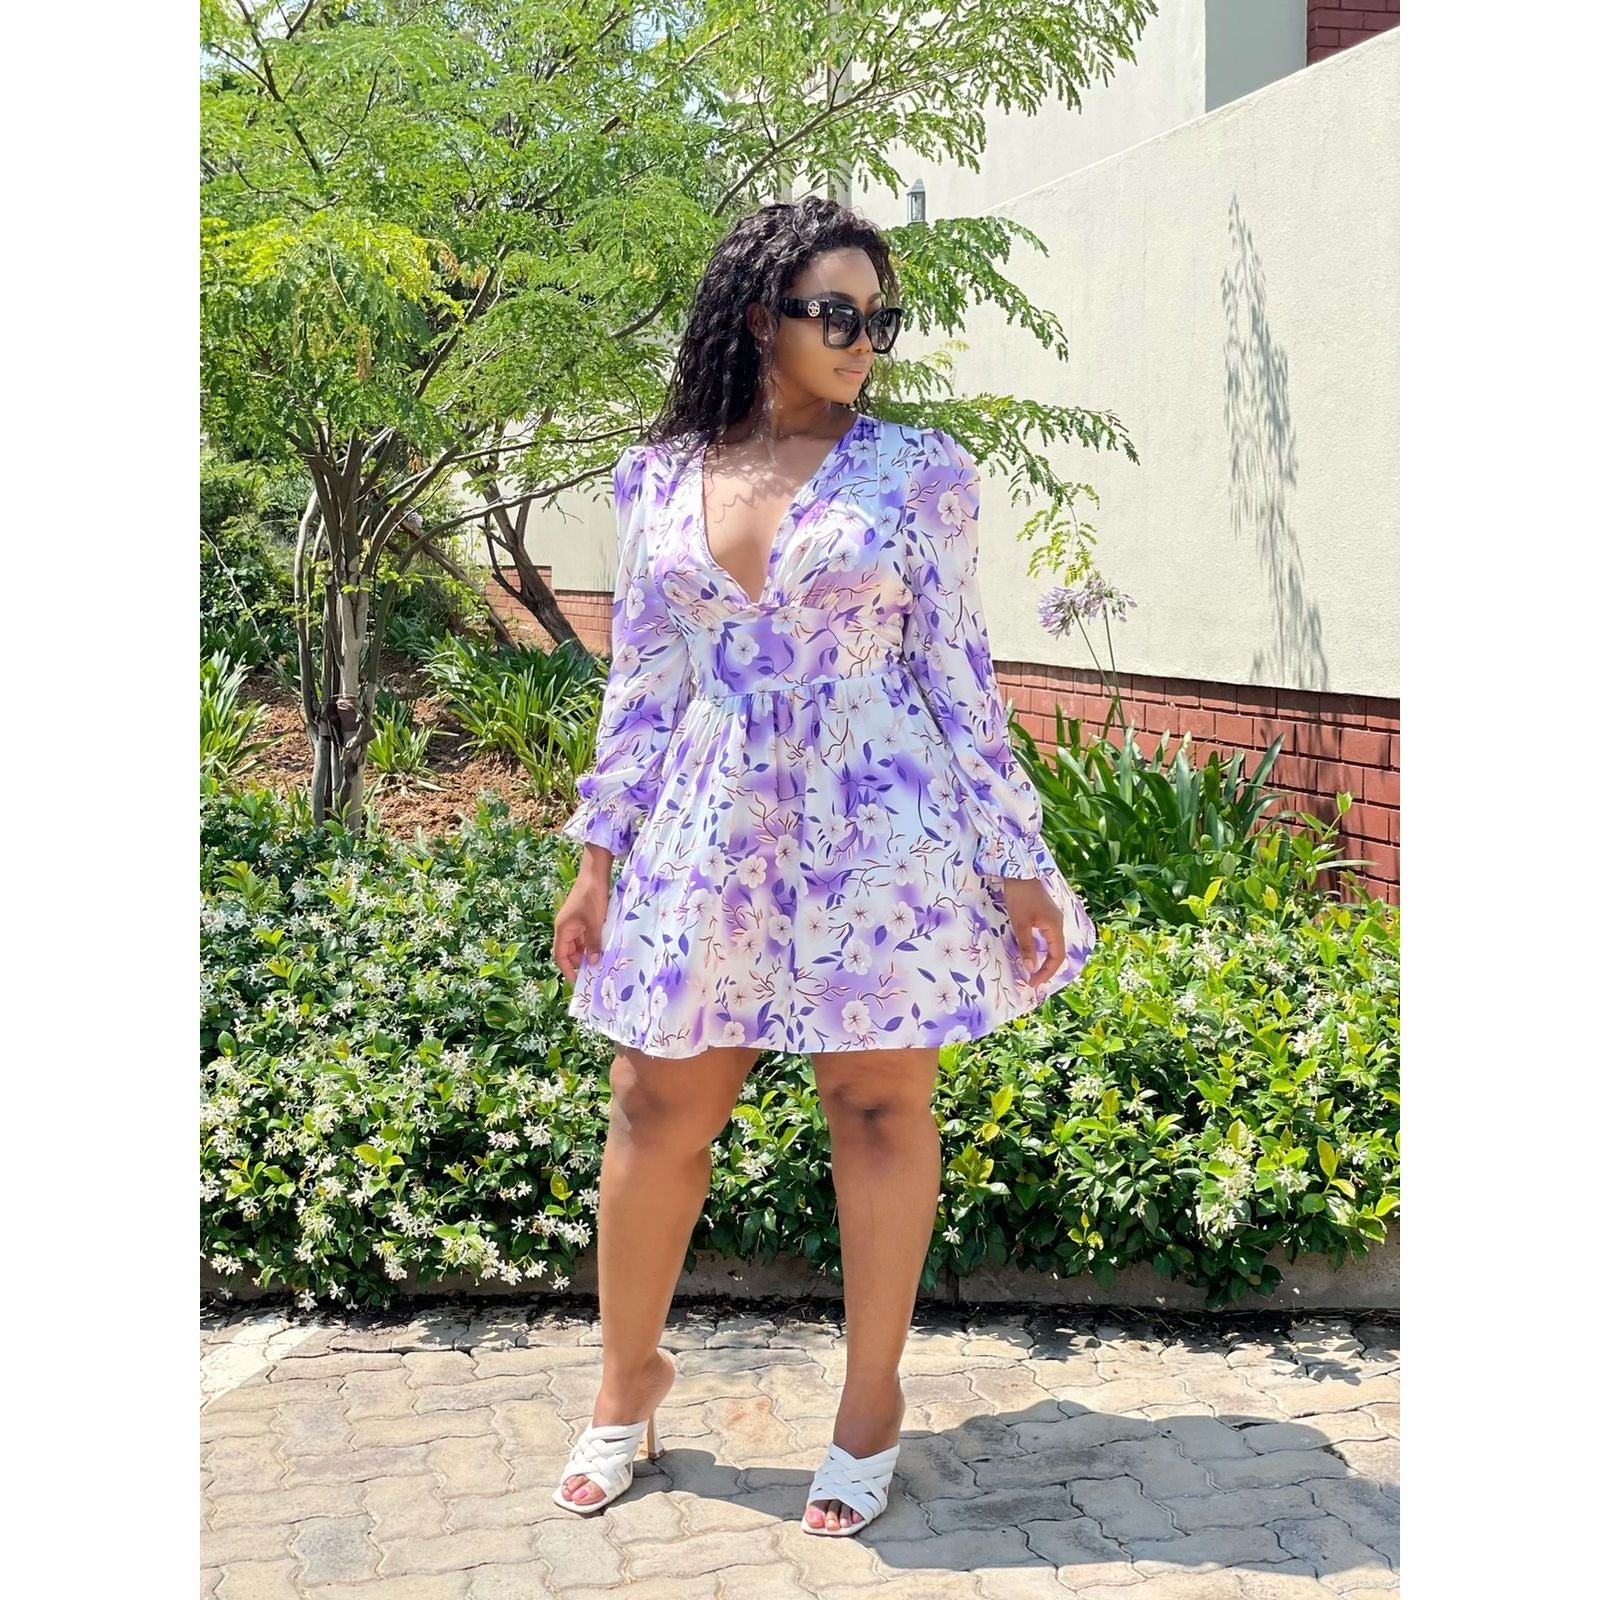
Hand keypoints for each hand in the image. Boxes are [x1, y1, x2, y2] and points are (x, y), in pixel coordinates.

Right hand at [552, 857, 611, 983]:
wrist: (594, 875)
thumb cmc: (592, 898)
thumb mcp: (595, 923)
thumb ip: (593, 944)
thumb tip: (594, 962)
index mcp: (562, 929)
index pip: (560, 955)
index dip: (567, 969)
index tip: (578, 980)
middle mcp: (565, 928)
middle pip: (568, 951)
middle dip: (579, 962)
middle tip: (593, 972)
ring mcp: (573, 923)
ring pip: (577, 945)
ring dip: (586, 953)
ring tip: (599, 962)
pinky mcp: (581, 919)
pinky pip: (583, 937)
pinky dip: (590, 944)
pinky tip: (601, 948)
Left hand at [1000, 875, 1065, 988]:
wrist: (1020, 873)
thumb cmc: (1020, 897)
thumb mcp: (1020, 924)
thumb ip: (1027, 946)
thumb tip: (1031, 968)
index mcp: (1055, 928)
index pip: (1057, 957)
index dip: (1046, 972)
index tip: (1033, 982)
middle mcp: (1058, 925)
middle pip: (1058, 953)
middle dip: (1047, 969)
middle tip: (1033, 981)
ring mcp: (1053, 920)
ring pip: (1054, 946)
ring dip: (1046, 960)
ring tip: (1034, 972)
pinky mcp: (1047, 916)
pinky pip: (1049, 939)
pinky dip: (1043, 950)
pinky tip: (1034, 954)